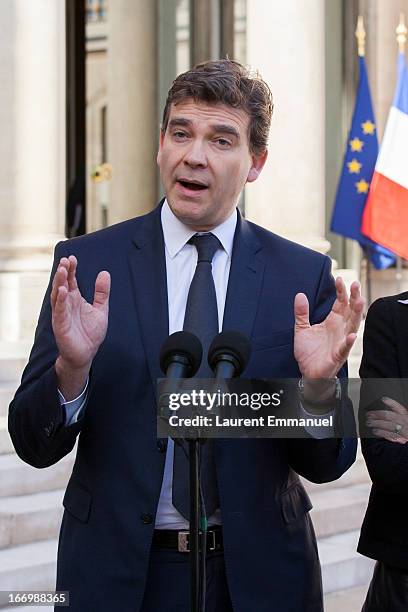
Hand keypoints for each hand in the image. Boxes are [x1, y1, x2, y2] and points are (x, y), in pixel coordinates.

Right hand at [51, 256, 109, 398]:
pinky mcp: (61, 325)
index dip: (71, 270)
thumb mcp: (101, 309)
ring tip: (62, 270)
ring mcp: (62, 314)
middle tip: (65, 261)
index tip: (73, 258)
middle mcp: (66, 305)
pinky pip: (59, 311)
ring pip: (58, 295)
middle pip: (62, 285)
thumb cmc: (90, 333)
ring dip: (59, 283)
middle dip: (63, 272)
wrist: (86, 354)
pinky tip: (63, 291)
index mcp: (75, 299)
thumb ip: (102, 293)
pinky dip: (60, 301)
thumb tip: (104, 273)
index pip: (71, 281)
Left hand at [294, 277, 364, 378]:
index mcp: (332, 321)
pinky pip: (345, 347)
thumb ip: (302, 313)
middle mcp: (339, 329)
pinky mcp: (338, 354)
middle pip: (350, 310)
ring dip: (356, 314)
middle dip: (354, 297)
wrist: (307, 371)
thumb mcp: (301, 329)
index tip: (340, 279)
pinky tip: (351, 335)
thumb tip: (299, 295)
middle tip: (355, 283)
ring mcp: (341, 341)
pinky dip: (349, 342)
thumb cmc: (308, 352)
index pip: (340, 303)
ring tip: (359, 301)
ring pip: (352, 325)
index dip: (341, 291)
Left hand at [366, 397, 407, 444]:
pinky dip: (381, 432)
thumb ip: (397, 416)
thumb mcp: (404, 421)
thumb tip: (383, 410)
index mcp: (406, 417)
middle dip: (378, 414)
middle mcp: (406, 423)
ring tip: (369, 422)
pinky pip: (390, 435)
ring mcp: (404, 432)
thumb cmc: (406, 429)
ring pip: (389, 425)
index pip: (399, 408)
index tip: (383, 399)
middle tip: (369, 414)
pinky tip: (375, 431)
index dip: (391, 403)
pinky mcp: (401, 440)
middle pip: (390, 416)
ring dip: (377, 423)